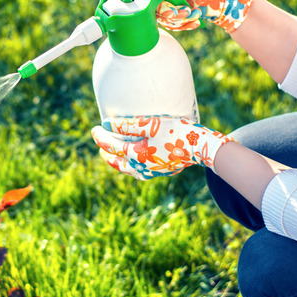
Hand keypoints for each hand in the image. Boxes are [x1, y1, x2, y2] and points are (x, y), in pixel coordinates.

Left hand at [91, 115, 234, 180]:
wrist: (201, 147)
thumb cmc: (176, 131)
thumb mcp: (150, 124)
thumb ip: (126, 125)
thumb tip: (106, 124)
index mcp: (137, 156)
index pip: (111, 147)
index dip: (100, 137)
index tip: (95, 128)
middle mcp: (141, 168)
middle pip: (116, 162)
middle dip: (106, 151)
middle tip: (100, 141)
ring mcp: (151, 173)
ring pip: (127, 169)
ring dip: (117, 161)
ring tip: (111, 153)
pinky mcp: (161, 172)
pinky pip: (138, 171)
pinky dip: (130, 165)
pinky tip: (132, 161)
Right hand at [149, 0, 254, 33]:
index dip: (156, 2)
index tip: (171, 7)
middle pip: (154, 7)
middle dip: (172, 13)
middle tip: (186, 11)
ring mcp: (168, 2)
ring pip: (163, 18)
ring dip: (180, 20)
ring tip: (195, 14)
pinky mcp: (175, 13)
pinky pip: (172, 25)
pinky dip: (184, 25)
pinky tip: (196, 22)